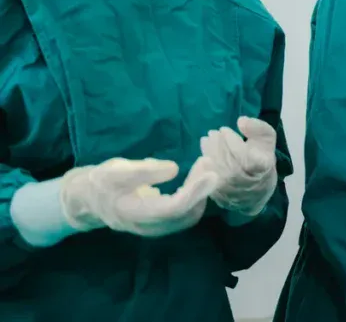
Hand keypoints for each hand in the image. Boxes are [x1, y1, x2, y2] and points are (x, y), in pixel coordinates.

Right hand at [60, 157, 217, 236]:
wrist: (89, 200)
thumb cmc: (102, 182)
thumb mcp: (117, 170)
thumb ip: (145, 171)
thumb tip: (174, 169)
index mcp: (134, 213)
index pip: (172, 208)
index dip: (194, 191)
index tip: (209, 171)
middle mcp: (147, 227)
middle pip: (184, 214)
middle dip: (201, 189)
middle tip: (208, 163)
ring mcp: (155, 229)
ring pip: (187, 217)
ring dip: (201, 194)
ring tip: (204, 168)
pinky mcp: (160, 225)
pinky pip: (184, 216)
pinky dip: (195, 198)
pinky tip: (196, 180)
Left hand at [200, 116, 277, 215]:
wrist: (257, 189)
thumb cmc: (261, 160)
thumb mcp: (267, 141)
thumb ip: (259, 128)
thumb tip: (241, 121)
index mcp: (259, 167)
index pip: (240, 152)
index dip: (230, 140)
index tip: (224, 129)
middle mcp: (245, 180)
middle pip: (226, 159)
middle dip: (217, 144)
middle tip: (213, 133)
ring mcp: (231, 190)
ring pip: (216, 168)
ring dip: (209, 151)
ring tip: (208, 140)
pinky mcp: (219, 195)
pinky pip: (208, 176)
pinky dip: (204, 163)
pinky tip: (204, 153)